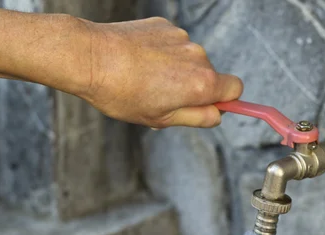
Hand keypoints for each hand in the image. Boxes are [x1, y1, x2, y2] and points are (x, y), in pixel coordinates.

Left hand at [74, 17, 242, 128]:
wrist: (89, 57)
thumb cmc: (122, 94)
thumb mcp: (161, 119)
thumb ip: (196, 117)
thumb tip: (217, 115)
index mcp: (202, 83)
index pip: (235, 90)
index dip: (225, 101)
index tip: (208, 107)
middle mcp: (198, 56)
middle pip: (210, 76)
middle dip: (193, 88)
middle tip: (161, 99)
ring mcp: (181, 38)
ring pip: (189, 61)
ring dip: (176, 71)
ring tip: (144, 80)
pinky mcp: (164, 26)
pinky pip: (173, 45)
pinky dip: (161, 54)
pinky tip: (138, 61)